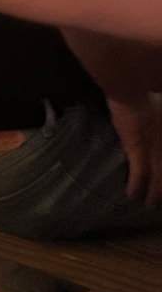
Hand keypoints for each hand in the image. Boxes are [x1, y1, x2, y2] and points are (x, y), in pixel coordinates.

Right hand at [107, 91, 161, 207]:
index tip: (160, 181)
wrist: (132, 87)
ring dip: (155, 194)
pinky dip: (136, 187)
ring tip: (151, 204)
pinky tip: (132, 195)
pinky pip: (139, 175)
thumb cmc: (146, 91)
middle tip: (159, 200)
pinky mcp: (137, 151)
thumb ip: (155, 113)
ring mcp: (155, 150)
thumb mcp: (158, 107)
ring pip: (159, 179)